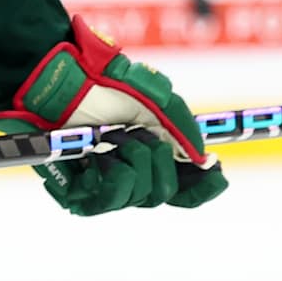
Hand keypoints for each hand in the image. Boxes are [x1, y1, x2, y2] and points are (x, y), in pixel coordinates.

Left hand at [0, 17, 228, 214]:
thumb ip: (184, 132)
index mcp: (148, 156)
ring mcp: (101, 185)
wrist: (64, 79)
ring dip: (135, 160)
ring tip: (113, 137)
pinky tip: (101, 156)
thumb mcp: (159, 102)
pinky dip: (113, 175)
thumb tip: (202, 160)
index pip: (182, 189)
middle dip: (160, 162)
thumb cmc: (106, 83)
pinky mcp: (75, 191)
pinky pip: (107, 201)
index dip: (201, 187)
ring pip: (140, 197)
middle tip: (140, 135)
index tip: (217, 172)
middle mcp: (126, 175)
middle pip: (162, 194)